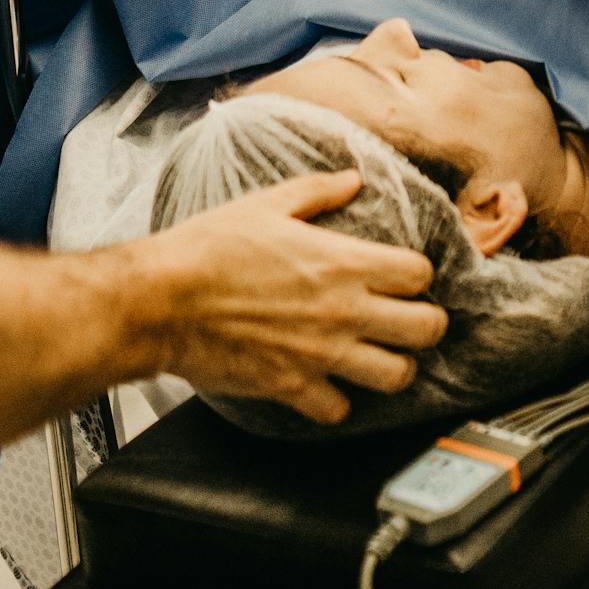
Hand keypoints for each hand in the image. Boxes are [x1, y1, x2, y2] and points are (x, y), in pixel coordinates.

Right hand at [140, 170, 446, 427]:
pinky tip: (329, 385)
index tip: (403, 276)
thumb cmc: (210, 248)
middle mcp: (343, 309)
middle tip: (410, 320)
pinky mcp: (291, 387)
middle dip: (426, 324)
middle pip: (426, 328)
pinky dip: (339, 402)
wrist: (161, 300)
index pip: (419, 274)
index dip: (418, 274)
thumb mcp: (268, 203)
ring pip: (396, 376)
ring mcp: (320, 354)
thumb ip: (319, 190)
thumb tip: (353, 178)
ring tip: (379, 356)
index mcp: (342, 261)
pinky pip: (339, 410)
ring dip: (394, 367)